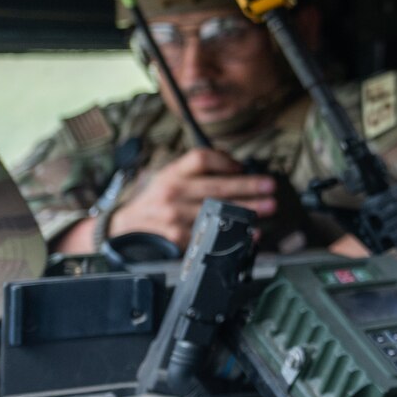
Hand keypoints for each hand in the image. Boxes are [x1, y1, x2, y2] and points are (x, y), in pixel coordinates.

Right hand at [108, 149, 277, 247]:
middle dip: (248, 187)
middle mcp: (172, 192)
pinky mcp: (177, 237)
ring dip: (245, 211)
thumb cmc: (157, 198)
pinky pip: (209, 235)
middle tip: (270, 186)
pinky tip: (249, 234)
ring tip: (267, 208)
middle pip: (216, 187)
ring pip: (216, 212)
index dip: (225, 160)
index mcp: (172, 173)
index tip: (243, 165)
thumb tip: (237, 166)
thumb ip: (198, 169)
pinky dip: (232, 236)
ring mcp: (174, 216)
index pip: (201, 158)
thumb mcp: (170, 175)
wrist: (126, 225)